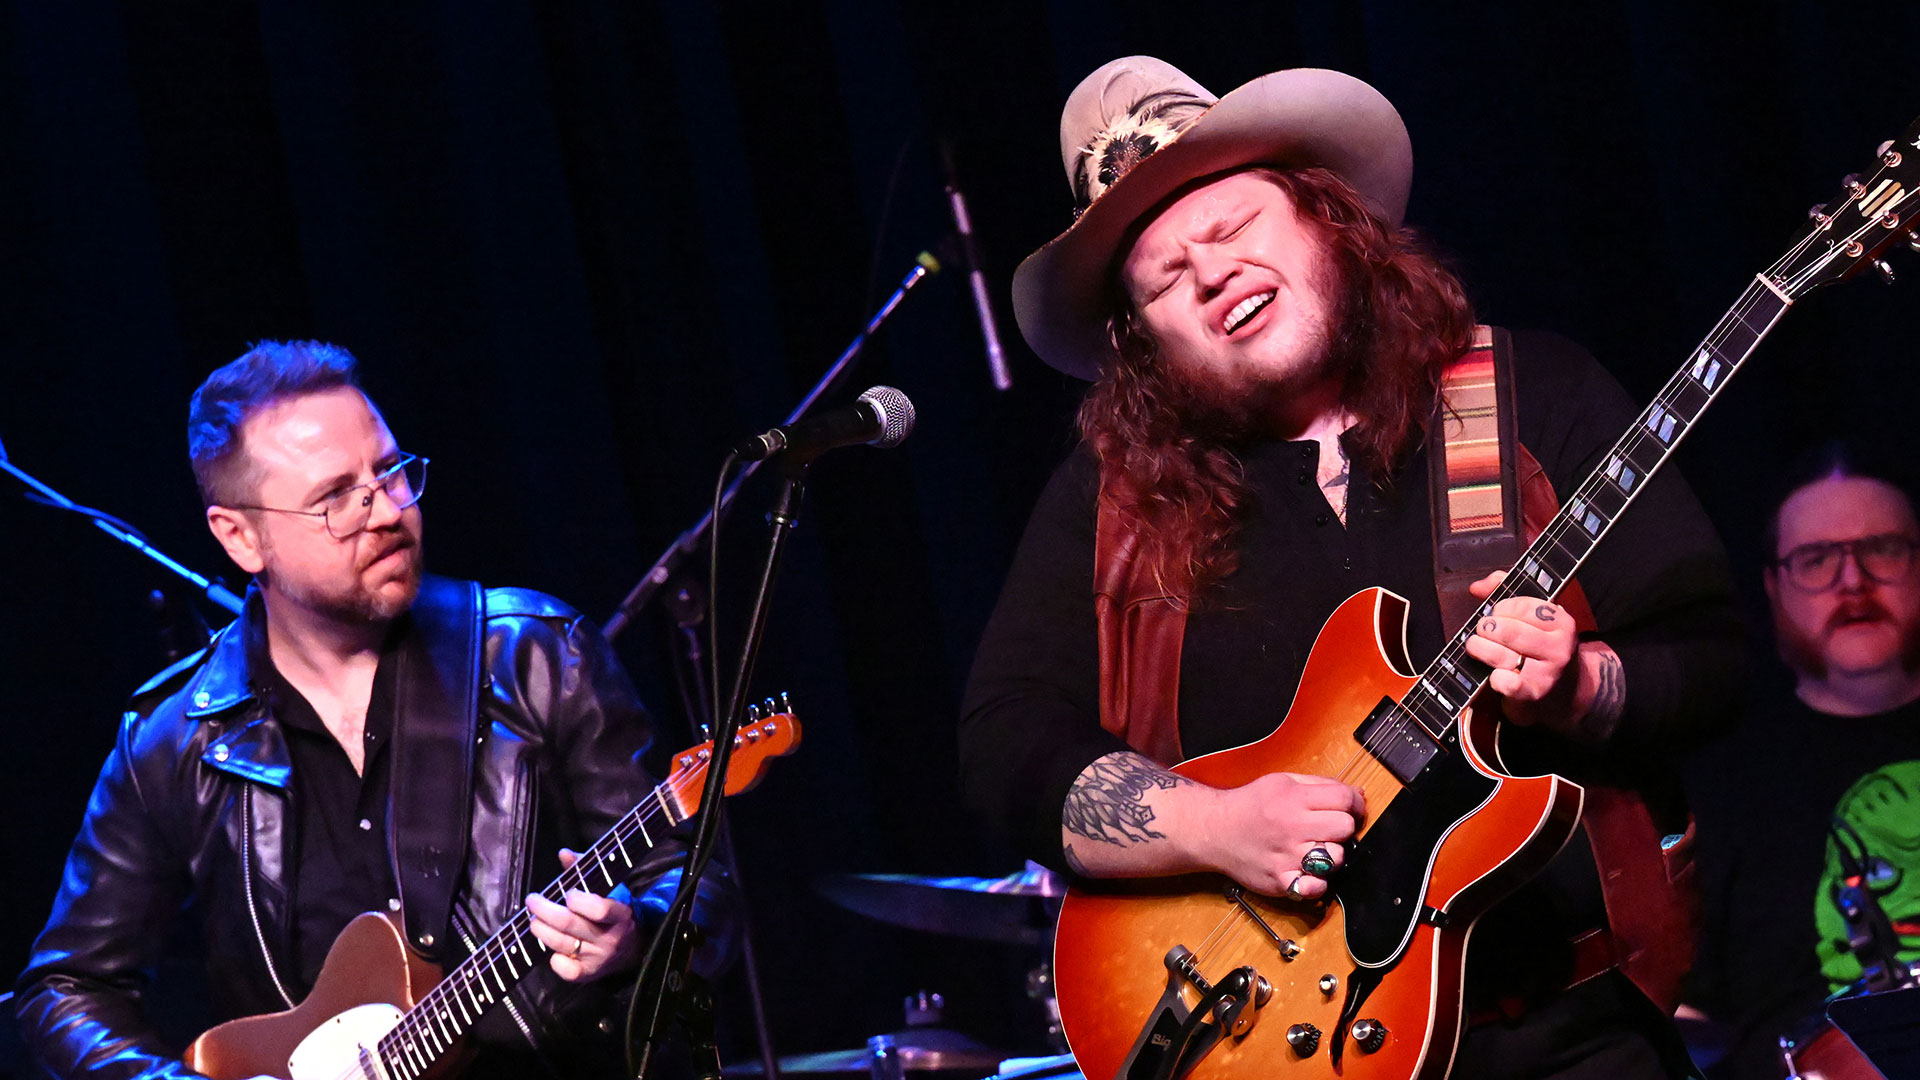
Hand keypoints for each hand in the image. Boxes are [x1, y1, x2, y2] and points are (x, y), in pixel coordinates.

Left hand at [526, 848, 639, 982]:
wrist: (634, 948)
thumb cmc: (616, 913)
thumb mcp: (611, 890)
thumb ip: (586, 871)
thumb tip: (564, 854)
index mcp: (620, 914)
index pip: (599, 908)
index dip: (578, 899)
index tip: (568, 892)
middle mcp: (609, 938)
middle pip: (568, 924)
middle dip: (543, 909)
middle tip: (532, 900)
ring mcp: (598, 958)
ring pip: (560, 944)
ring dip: (540, 929)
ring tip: (534, 919)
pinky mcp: (589, 974)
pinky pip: (565, 970)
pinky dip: (554, 959)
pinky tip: (551, 949)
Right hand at [1197, 772, 1364, 900]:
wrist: (1215, 830)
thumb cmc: (1251, 805)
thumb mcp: (1283, 781)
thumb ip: (1320, 785)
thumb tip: (1357, 794)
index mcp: (1294, 798)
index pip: (1345, 799)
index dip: (1354, 804)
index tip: (1350, 809)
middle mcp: (1292, 826)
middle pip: (1345, 827)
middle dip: (1342, 827)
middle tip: (1328, 829)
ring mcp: (1287, 855)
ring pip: (1336, 858)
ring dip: (1331, 854)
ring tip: (1313, 849)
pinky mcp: (1281, 880)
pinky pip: (1317, 886)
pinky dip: (1316, 881)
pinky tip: (1306, 870)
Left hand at [1464, 572, 1579, 723]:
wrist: (1564, 693)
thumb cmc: (1541, 649)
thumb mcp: (1534, 618)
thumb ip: (1505, 591)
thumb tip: (1477, 587)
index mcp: (1562, 623)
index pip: (1523, 606)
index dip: (1501, 608)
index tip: (1497, 613)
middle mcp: (1559, 648)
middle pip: (1509, 630)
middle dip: (1486, 628)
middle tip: (1483, 630)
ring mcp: (1547, 673)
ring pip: (1501, 655)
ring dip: (1480, 649)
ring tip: (1477, 647)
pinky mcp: (1533, 694)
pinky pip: (1505, 682)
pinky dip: (1494, 677)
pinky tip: (1494, 674)